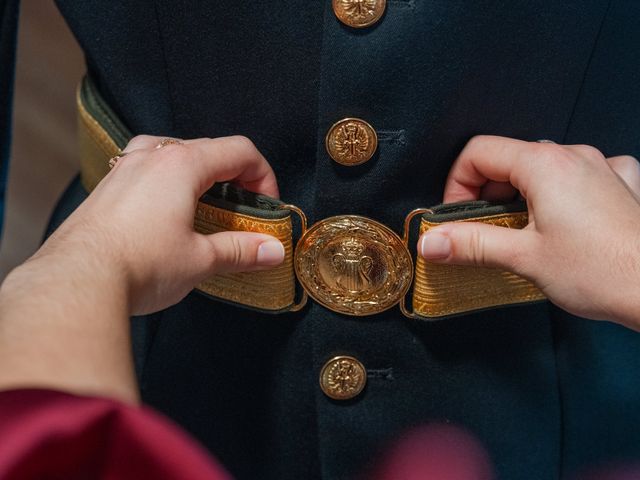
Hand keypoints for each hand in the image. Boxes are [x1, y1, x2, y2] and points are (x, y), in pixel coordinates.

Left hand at [0, 134, 283, 401]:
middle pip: (209, 151)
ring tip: (207, 212)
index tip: (266, 206)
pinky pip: (149, 172)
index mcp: (182, 164)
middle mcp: (152, 156)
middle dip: (234, 179)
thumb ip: (241, 250)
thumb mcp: (200, 259)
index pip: (239, 151)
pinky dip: (171, 187)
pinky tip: (171, 219)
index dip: (263, 176)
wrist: (75, 282)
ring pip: (175, 157)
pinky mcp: (108, 188)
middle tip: (242, 213)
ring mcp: (125, 169)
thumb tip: (272, 251)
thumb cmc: (139, 264)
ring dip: (201, 180)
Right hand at [418, 135, 639, 328]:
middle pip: (508, 160)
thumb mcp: (524, 258)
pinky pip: (579, 176)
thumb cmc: (604, 272)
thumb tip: (432, 242)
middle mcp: (574, 157)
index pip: (478, 153)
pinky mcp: (620, 186)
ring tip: (522, 233)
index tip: (457, 215)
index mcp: (545, 166)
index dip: (457, 184)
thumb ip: (470, 244)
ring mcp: (601, 168)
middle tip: (484, 231)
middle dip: (486, 194)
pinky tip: (564, 218)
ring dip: (521, 196)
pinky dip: (561, 194)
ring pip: (542, 169)